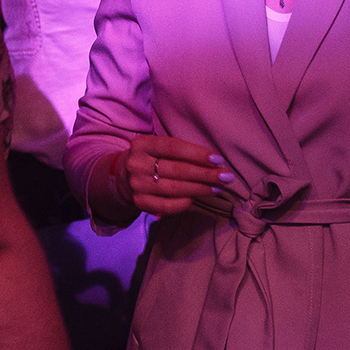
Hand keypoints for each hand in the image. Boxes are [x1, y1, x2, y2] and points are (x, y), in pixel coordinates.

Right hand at [110, 136, 235, 215]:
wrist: (123, 178)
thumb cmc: (151, 159)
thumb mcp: (158, 148)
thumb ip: (180, 151)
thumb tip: (214, 162)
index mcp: (142, 144)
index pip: (173, 147)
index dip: (197, 153)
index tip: (218, 159)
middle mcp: (136, 163)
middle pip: (177, 169)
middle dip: (205, 174)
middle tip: (226, 177)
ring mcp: (136, 184)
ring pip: (174, 188)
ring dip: (200, 189)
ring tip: (218, 188)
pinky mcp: (138, 202)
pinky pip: (165, 206)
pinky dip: (183, 203)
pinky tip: (196, 199)